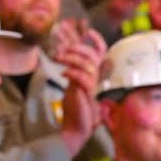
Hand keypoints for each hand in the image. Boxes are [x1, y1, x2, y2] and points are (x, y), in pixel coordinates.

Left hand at [53, 19, 106, 154]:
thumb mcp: (71, 86)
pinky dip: (71, 73)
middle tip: (64, 47)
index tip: (87, 30)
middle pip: (93, 55)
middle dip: (78, 46)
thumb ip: (73, 71)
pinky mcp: (87, 94)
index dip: (96, 40)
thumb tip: (65, 54)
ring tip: (59, 58)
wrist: (76, 129)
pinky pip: (82, 78)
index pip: (101, 53)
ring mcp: (92, 86)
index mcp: (93, 75)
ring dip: (71, 58)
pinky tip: (63, 73)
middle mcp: (95, 79)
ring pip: (87, 64)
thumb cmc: (74, 109)